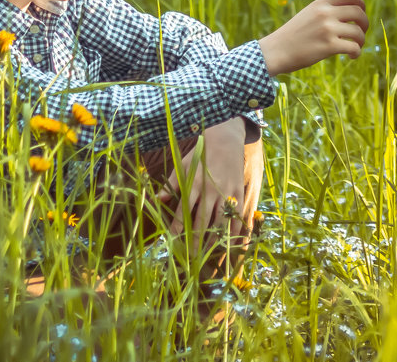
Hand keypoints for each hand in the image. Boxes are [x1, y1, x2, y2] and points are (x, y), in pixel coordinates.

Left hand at [157, 118, 246, 246]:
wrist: (226, 140)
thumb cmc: (201, 154)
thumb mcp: (183, 164)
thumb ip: (171, 183)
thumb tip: (158, 199)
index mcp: (195, 182)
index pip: (185, 210)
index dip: (179, 227)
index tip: (174, 241)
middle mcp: (211, 189)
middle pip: (203, 220)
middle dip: (196, 239)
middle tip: (191, 255)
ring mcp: (227, 192)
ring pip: (221, 221)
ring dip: (214, 239)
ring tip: (208, 252)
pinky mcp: (239, 192)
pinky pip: (237, 215)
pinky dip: (234, 230)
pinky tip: (230, 242)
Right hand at [258, 0, 367, 74]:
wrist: (276, 51)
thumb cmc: (292, 35)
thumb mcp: (307, 14)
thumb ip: (325, 10)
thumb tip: (348, 12)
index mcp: (320, 4)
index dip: (361, 4)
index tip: (361, 14)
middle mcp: (325, 13)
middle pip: (358, 12)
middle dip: (365, 23)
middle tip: (361, 33)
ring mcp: (327, 29)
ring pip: (358, 32)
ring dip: (361, 40)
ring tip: (356, 46)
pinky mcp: (329, 46)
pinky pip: (354, 47)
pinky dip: (356, 53)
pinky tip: (351, 56)